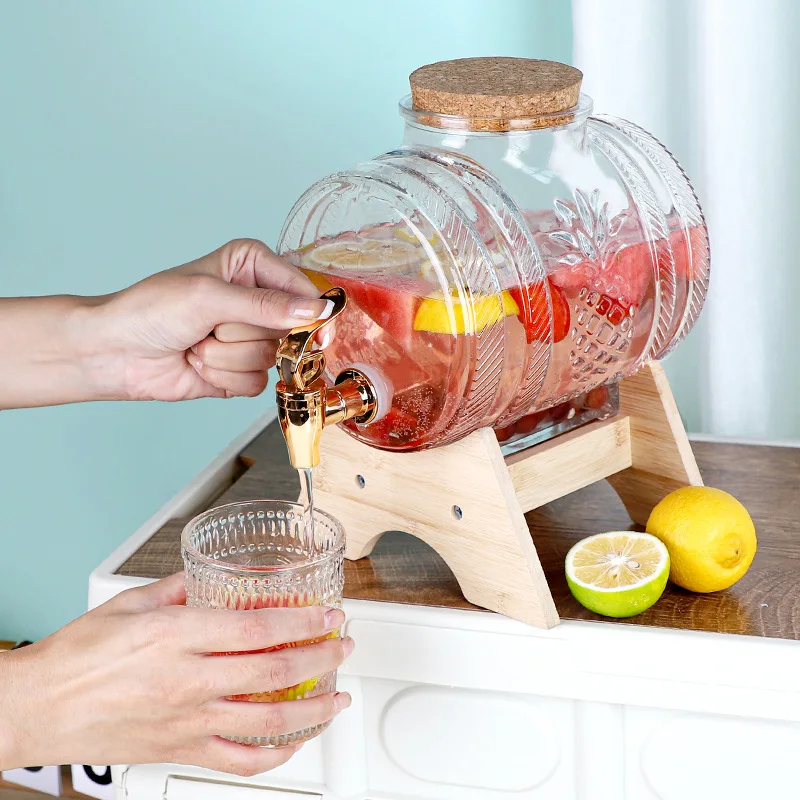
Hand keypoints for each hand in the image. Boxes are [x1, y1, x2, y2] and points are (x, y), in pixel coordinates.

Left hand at [0, 239, 331, 407]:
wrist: (115, 352)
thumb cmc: (150, 310)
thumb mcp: (209, 297)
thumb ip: (265, 305)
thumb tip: (314, 311)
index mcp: (252, 266)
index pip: (303, 289)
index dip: (314, 313)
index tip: (318, 333)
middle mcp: (257, 301)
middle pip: (290, 329)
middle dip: (247, 334)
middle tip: (215, 327)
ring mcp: (250, 338)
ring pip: (272, 359)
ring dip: (228, 357)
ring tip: (198, 344)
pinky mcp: (242, 370)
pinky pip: (258, 383)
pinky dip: (226, 376)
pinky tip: (199, 363)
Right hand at [0, 574, 353, 775]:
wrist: (36, 707)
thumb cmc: (76, 656)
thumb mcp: (131, 602)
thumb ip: (182, 588)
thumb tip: (215, 578)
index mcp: (177, 636)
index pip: (259, 627)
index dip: (304, 621)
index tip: (329, 615)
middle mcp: (188, 680)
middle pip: (274, 672)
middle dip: (321, 657)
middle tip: (342, 646)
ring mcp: (187, 721)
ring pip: (267, 722)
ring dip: (313, 708)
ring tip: (338, 696)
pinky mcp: (179, 750)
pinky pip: (239, 761)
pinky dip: (276, 754)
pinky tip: (295, 740)